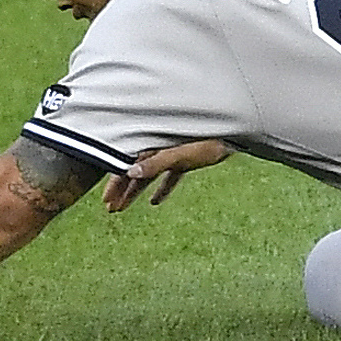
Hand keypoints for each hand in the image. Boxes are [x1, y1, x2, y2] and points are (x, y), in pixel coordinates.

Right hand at [103, 140, 234, 211]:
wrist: (233, 133)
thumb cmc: (207, 139)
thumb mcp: (179, 155)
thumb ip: (156, 163)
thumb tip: (130, 174)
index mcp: (153, 142)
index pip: (128, 164)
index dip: (116, 183)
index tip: (107, 199)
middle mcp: (160, 147)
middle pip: (136, 172)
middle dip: (122, 190)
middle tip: (111, 208)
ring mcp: (173, 153)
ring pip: (150, 176)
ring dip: (137, 191)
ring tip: (123, 207)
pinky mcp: (186, 160)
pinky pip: (169, 176)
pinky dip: (162, 188)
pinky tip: (154, 201)